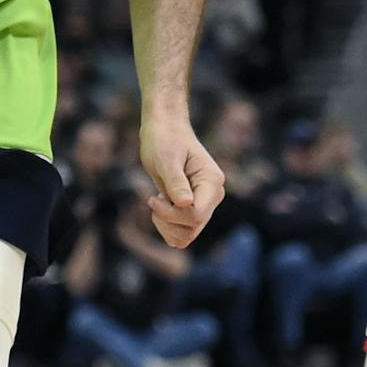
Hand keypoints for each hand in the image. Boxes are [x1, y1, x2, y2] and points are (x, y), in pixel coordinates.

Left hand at [138, 114, 224, 248]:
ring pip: (188, 235)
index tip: (153, 199)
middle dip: (168, 220)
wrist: (164, 130)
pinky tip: (161, 207)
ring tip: (158, 202)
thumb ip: (176, 182)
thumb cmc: (165, 140)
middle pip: (192, 227)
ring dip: (166, 225)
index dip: (172, 214)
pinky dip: (168, 227)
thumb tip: (185, 204)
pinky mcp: (194, 208)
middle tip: (154, 200)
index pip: (197, 214)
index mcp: (212, 182)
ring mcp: (204, 203)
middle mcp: (212, 195)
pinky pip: (183, 232)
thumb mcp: (166, 159)